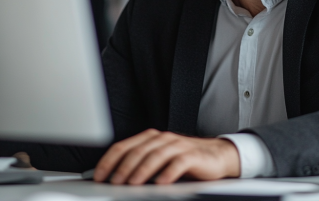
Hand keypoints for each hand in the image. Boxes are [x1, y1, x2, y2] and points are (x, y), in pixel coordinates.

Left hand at [93, 129, 240, 184]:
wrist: (215, 156)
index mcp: (152, 138)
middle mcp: (164, 139)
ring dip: (143, 170)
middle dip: (124, 167)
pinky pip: (179, 162)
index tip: (98, 175)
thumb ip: (140, 164)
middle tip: (114, 182)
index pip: (125, 146)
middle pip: (139, 150)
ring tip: (133, 183)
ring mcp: (179, 146)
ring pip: (157, 154)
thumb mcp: (158, 160)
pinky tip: (161, 182)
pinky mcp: (193, 156)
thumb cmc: (183, 160)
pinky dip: (169, 172)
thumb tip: (113, 178)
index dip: (110, 160)